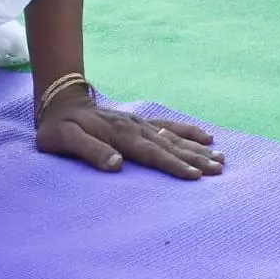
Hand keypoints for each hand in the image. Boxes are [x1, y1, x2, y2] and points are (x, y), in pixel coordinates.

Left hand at [37, 98, 222, 177]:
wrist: (59, 102)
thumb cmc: (58, 128)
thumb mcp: (64, 140)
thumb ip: (90, 151)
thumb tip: (117, 165)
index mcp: (120, 135)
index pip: (152, 153)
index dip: (174, 165)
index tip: (195, 176)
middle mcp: (135, 127)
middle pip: (170, 146)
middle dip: (195, 159)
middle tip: (219, 170)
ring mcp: (140, 123)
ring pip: (174, 137)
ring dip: (198, 148)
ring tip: (221, 158)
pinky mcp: (140, 122)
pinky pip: (170, 126)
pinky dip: (188, 132)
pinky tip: (206, 137)